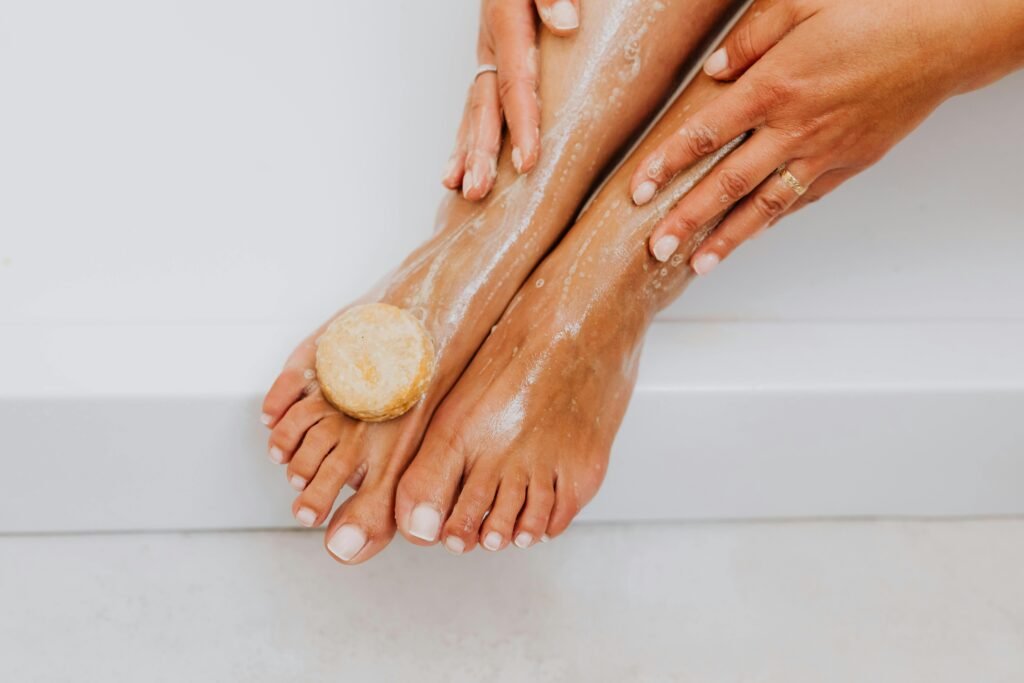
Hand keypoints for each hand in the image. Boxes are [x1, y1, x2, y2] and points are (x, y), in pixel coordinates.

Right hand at [443, 0, 580, 200]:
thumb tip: (567, 24)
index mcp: (506, 18)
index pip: (516, 80)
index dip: (522, 123)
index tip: (528, 161)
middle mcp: (490, 41)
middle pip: (484, 104)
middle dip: (481, 150)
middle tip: (479, 189)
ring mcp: (486, 52)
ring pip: (474, 108)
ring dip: (467, 151)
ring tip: (461, 188)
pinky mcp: (490, 59)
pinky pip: (476, 103)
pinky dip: (465, 136)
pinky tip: (456, 167)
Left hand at [630, 0, 1023, 272]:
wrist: (945, 37)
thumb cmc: (874, 11)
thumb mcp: (802, 2)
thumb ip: (749, 38)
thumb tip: (711, 72)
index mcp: (774, 87)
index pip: (705, 134)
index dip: (667, 165)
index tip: (638, 191)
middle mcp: (794, 129)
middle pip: (728, 183)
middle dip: (687, 219)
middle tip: (654, 248)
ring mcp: (823, 152)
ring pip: (765, 205)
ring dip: (728, 238)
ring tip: (696, 263)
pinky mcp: (849, 163)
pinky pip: (802, 198)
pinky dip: (772, 220)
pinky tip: (751, 235)